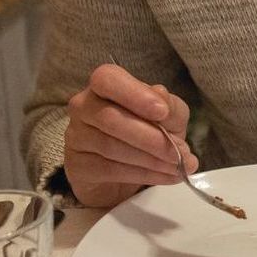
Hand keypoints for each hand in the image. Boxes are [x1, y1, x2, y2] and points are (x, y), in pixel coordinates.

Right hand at [63, 63, 195, 207]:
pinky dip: (143, 174)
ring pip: (111, 147)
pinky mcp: (77, 166)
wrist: (125, 167)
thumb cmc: (148, 128)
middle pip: (110, 118)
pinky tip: (166, 176)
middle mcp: (83, 107)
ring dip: (151, 159)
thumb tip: (161, 97)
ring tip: (179, 166)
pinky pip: (109, 170)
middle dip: (151, 137)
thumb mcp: (168, 114)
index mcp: (105, 85)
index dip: (134, 94)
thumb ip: (169, 106)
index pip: (107, 79)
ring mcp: (76, 137)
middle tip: (181, 152)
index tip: (161, 112)